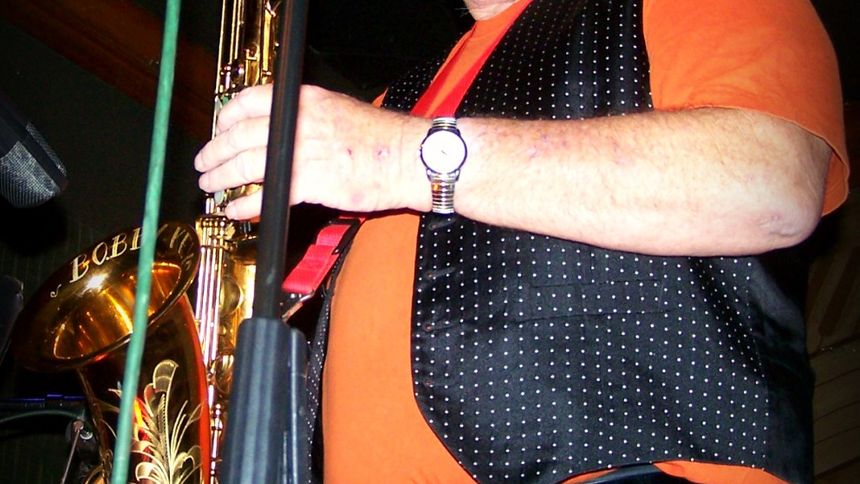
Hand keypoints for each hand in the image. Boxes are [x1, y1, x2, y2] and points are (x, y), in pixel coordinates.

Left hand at [194, 83, 427, 218]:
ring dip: (223, 178)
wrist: (408, 157)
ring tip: (212, 186)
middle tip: (205, 163)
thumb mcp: (340, 111)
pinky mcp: (309, 183)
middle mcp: (299, 123)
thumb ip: (308, 119)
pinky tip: (236, 208)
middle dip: (215, 151)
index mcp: (306, 101)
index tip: (219, 128)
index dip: (226, 116)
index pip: (250, 100)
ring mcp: (302, 153)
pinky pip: (266, 194)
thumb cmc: (383, 140)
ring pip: (246, 164)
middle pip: (239, 134)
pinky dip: (245, 203)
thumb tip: (283, 131)